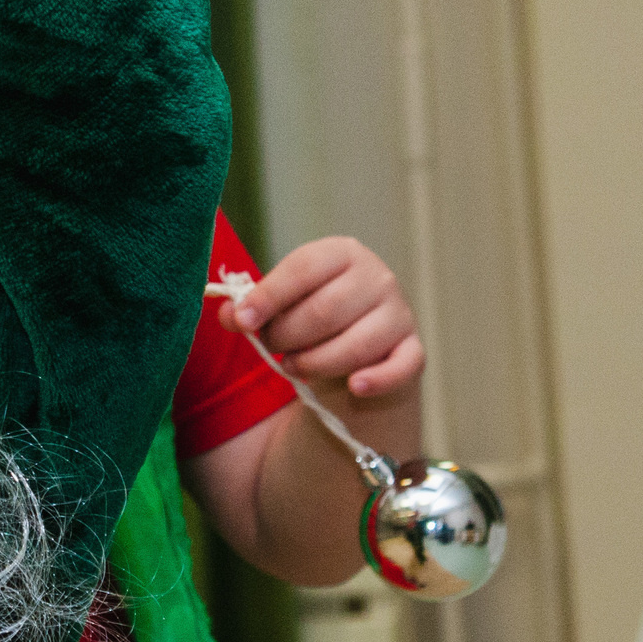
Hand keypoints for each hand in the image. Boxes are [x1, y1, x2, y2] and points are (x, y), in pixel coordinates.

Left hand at [222, 235, 425, 401]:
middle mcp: (377, 278)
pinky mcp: (413, 348)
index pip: (303, 269)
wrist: (357, 338)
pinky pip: (401, 367)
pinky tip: (354, 387)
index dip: (269, 296)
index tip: (242, 320)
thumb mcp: (281, 302)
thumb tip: (228, 314)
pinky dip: (377, 380)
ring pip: (355, 345)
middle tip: (271, 346)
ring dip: (315, 363)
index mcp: (341, 253)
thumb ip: (252, 306)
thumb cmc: (311, 311)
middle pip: (325, 311)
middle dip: (287, 336)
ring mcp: (400, 314)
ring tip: (292, 365)